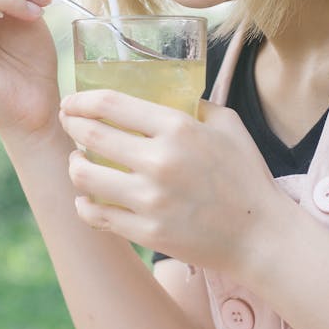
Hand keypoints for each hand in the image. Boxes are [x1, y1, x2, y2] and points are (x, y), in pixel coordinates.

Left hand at [59, 90, 284, 277]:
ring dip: (74, 164)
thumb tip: (167, 93)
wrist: (260, 236)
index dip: (81, 100)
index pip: (110, 104)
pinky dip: (84, 203)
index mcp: (178, 128)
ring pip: (84, 176)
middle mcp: (159, 161)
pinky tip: (87, 197)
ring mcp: (150, 200)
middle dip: (71, 125)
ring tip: (77, 162)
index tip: (72, 102)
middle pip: (90, 135)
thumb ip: (194, 106)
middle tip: (68, 124)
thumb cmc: (246, 176)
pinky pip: (95, 214)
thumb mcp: (227, 125)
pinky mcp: (146, 233)